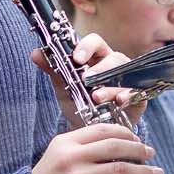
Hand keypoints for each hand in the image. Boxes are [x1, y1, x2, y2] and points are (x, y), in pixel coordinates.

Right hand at [31, 121, 163, 173]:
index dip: (124, 133)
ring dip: (144, 172)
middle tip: (151, 153)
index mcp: (66, 142)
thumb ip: (83, 148)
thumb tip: (118, 148)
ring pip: (120, 170)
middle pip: (114, 147)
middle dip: (138, 149)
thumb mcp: (59, 156)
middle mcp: (71, 157)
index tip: (137, 139)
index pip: (101, 130)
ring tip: (157, 173)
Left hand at [33, 34, 147, 131]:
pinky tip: (119, 101)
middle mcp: (114, 65)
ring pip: (124, 74)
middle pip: (112, 57)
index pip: (95, 42)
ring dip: (109, 85)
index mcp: (96, 58)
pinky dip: (127, 95)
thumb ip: (53, 70)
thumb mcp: (64, 88)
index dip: (86, 46)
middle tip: (87, 79)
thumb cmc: (80, 105)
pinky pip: (136, 91)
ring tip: (96, 97)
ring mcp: (128, 80)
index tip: (76, 58)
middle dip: (100, 68)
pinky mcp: (138, 96)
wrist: (91, 131)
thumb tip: (35, 53)